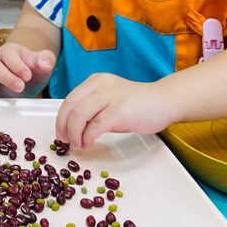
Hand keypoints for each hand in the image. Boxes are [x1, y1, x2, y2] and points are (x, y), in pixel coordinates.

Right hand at [0, 43, 55, 96]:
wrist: (25, 81)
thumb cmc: (33, 71)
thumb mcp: (42, 65)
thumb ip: (46, 60)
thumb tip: (45, 63)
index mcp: (10, 52)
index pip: (9, 54)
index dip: (17, 64)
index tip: (27, 76)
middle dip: (5, 75)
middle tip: (19, 87)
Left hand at [55, 73, 174, 146]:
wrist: (165, 101)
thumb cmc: (138, 105)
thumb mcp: (110, 100)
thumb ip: (93, 109)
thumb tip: (74, 128)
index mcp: (95, 81)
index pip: (70, 99)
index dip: (61, 118)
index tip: (61, 132)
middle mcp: (100, 85)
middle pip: (70, 106)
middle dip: (63, 126)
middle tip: (64, 141)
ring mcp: (110, 96)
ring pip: (79, 115)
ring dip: (74, 134)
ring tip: (78, 145)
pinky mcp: (119, 110)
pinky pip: (95, 126)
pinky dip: (87, 137)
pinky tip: (88, 144)